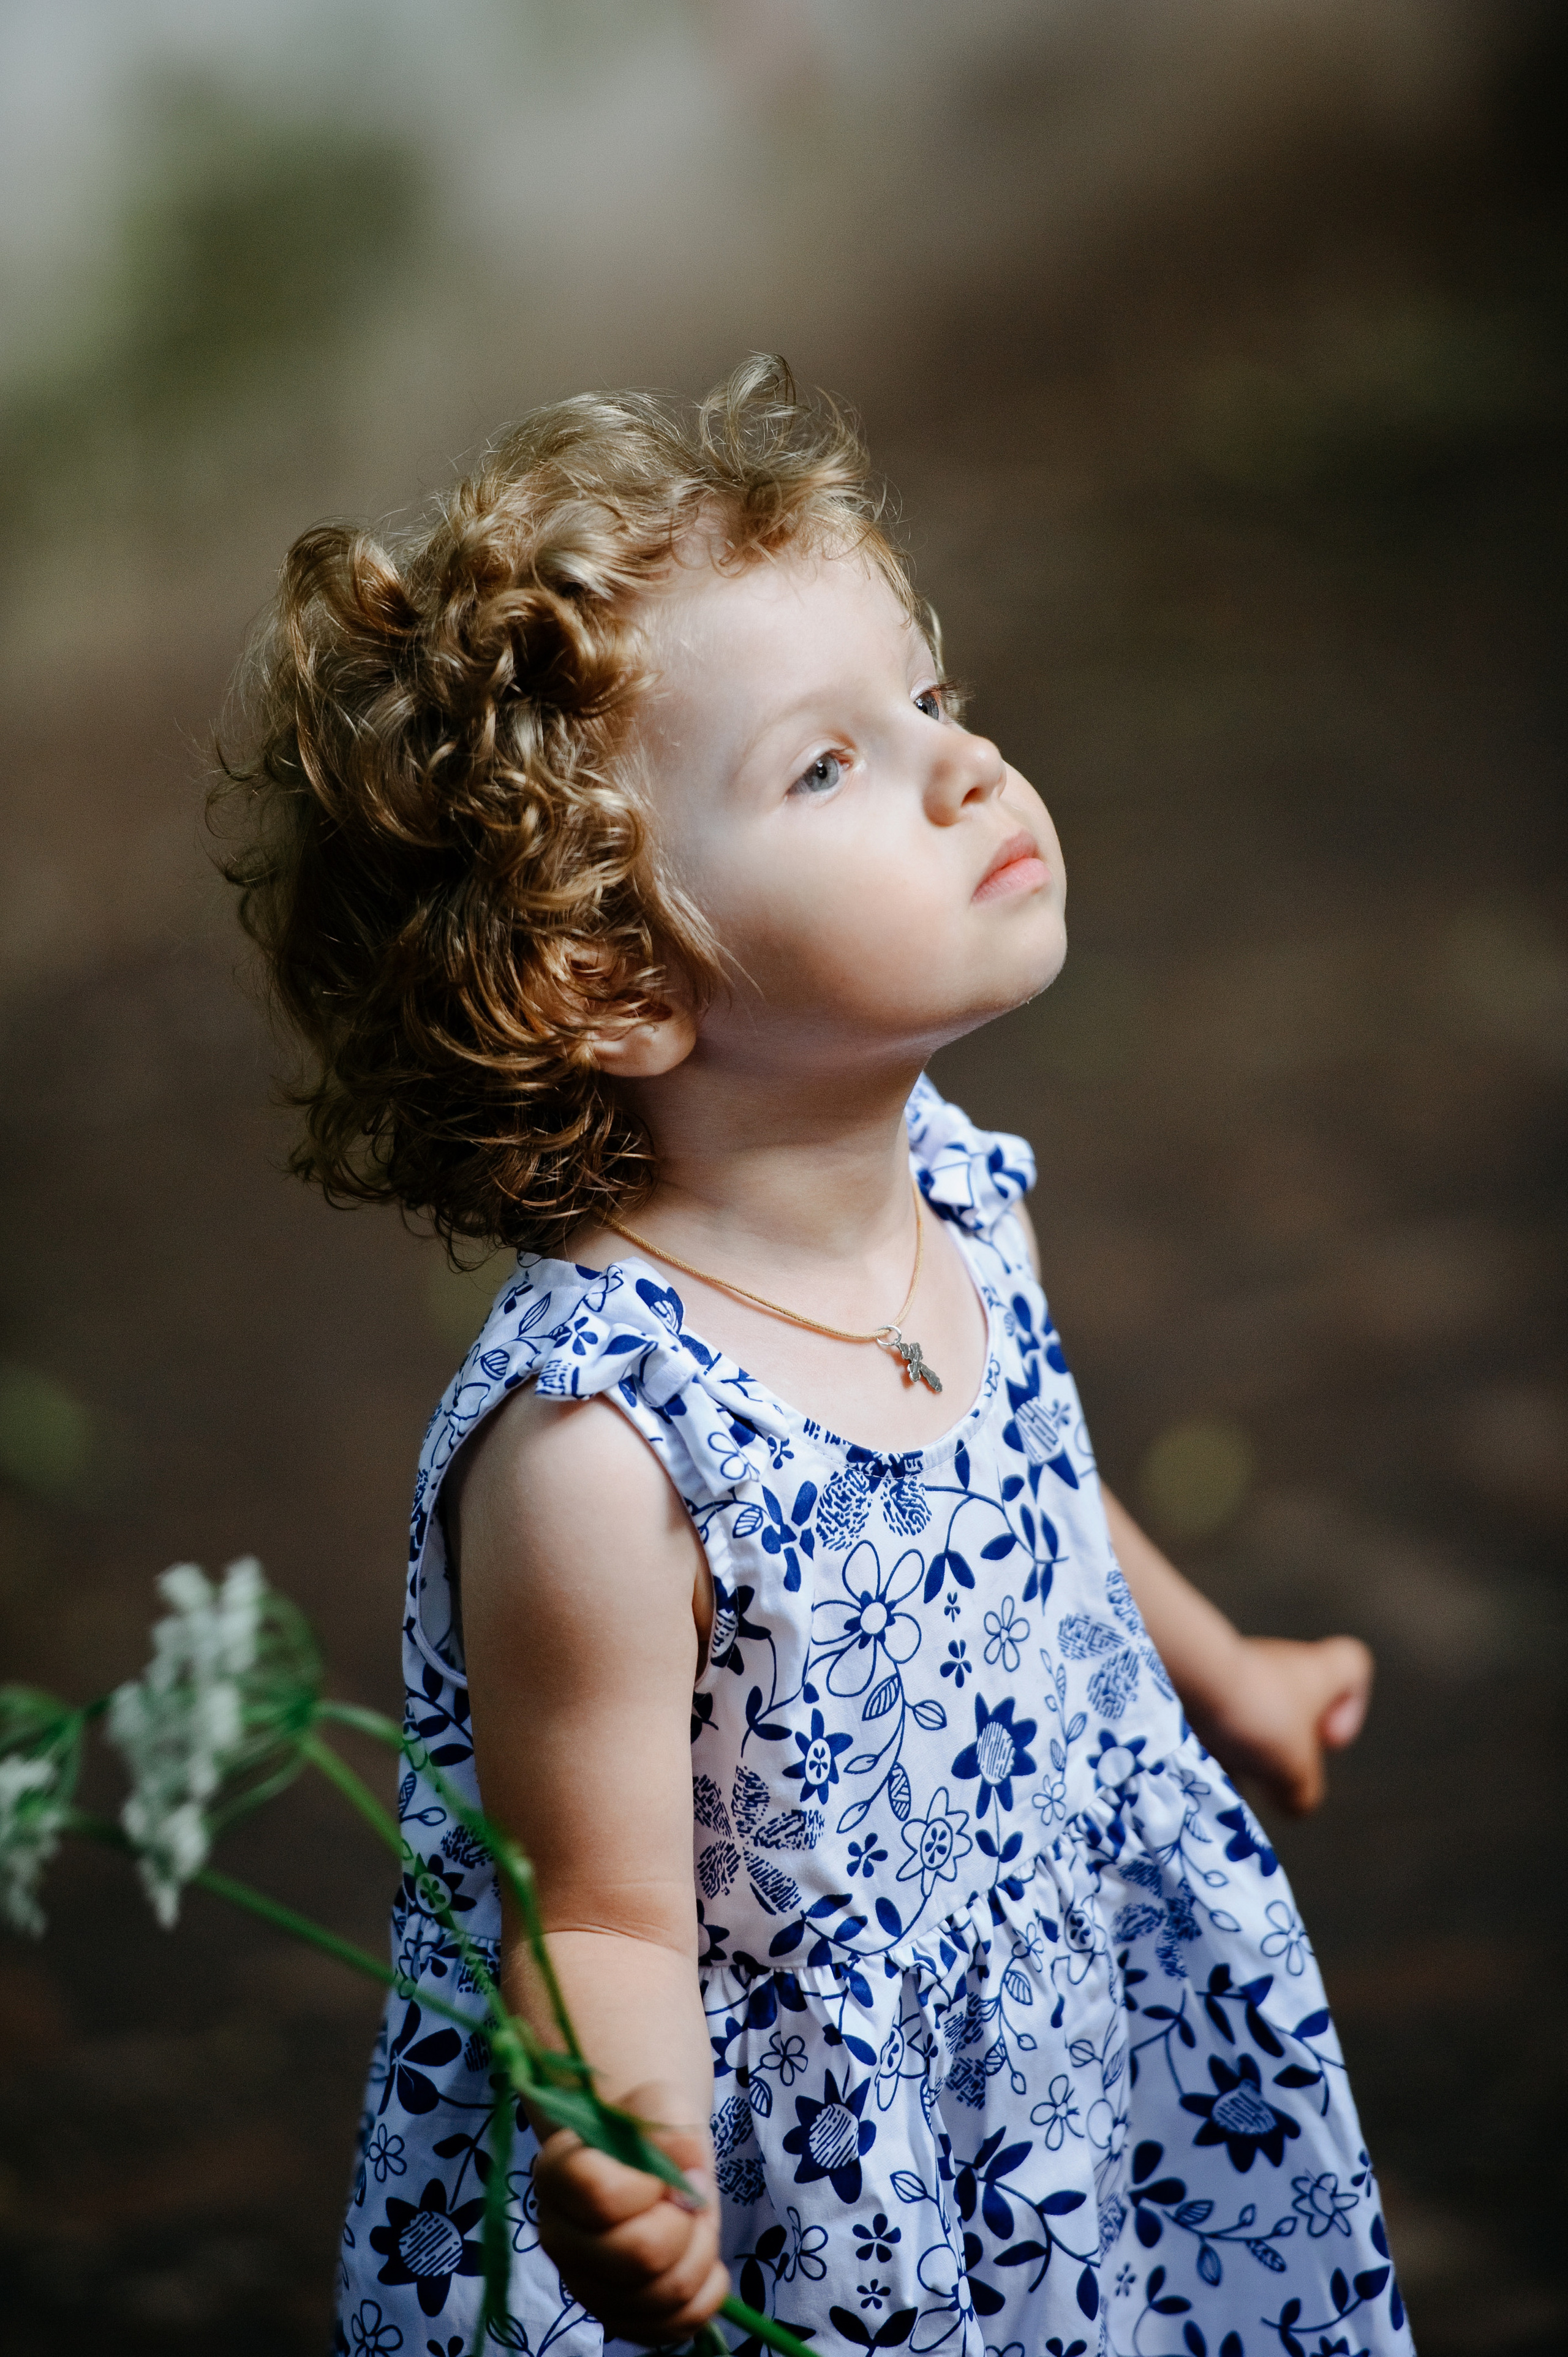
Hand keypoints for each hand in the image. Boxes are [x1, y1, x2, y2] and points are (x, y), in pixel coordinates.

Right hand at [533, 2080, 729, 2342]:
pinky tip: (702, 2261)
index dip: (652, 2184)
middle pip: (639, 2254)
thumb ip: (672, 2128)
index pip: (602, 2197)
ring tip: (693, 2225)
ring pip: (660, 2295)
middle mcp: (558, 2238)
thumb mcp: (661, 2105)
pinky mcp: (616, 2318)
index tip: (665, 2170)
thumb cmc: (645, 2130)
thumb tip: (690, 2176)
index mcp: (557, 2175)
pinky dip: (705, 2294)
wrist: (643, 2157)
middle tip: (688, 2200)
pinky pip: (673, 2328)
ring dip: (700, 2255)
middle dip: (685, 2223)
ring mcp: (584, 2286)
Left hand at [1188, 1634, 1373, 1814]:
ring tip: (1232, 1778)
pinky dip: (1212, 1748)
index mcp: (1315, 1672)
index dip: (1351, 1704)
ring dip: (1245, 1751)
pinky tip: (1201, 1772)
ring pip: (1251, 1717)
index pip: (1351, 1665)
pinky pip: (1213, 1721)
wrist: (1180, 1678)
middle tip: (1275, 1771)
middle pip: (1296, 1702)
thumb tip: (1292, 1802)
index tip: (1329, 1739)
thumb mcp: (1293, 1772)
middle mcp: (1276, 1665)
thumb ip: (1302, 1793)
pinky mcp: (1197, 1684)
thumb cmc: (1254, 1716)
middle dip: (1287, 1745)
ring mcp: (1234, 1673)